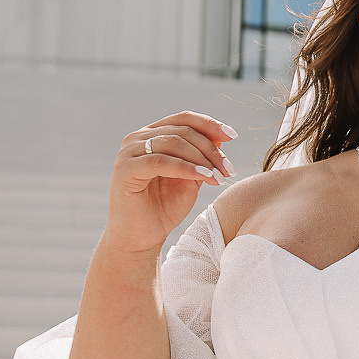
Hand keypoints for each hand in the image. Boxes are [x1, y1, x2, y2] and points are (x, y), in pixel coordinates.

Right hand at [104, 112, 238, 255]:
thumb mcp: (190, 178)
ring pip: (174, 143)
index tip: (233, 135)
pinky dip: (186, 168)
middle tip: (229, 169)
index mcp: (152, 135)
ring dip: (202, 159)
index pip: (184, 119)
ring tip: (219, 177)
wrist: (141, 238)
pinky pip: (161, 161)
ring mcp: (129, 153)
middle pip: (182, 131)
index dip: (209, 124)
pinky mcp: (125, 170)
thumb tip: (222, 134)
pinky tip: (205, 177)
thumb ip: (202, 156)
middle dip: (211, 149)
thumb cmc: (164, 209)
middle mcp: (137, 139)